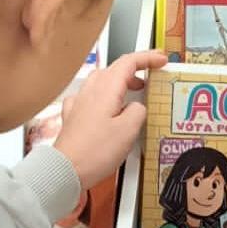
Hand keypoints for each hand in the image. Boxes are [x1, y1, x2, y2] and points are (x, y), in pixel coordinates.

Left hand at [56, 50, 167, 188]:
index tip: (161, 60)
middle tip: (151, 76)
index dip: (147, 58)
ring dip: (120, 82)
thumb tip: (138, 107)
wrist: (65, 170)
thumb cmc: (94, 152)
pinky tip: (105, 107)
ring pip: (101, 81)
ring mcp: (79, 103)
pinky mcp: (73, 116)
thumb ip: (139, 112)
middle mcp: (90, 91)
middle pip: (114, 69)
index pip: (128, 62)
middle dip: (135, 70)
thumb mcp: (129, 131)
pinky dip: (103, 96)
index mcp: (106, 89)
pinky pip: (89, 97)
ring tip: (133, 92)